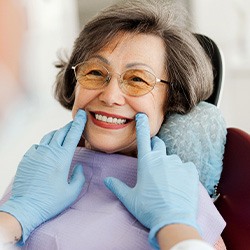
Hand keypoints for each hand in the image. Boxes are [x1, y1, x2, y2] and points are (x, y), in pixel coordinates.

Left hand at [0, 109, 86, 244]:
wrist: (25, 207)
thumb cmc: (51, 202)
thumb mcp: (72, 192)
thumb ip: (79, 177)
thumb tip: (79, 167)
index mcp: (62, 158)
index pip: (73, 135)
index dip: (79, 123)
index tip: (83, 114)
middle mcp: (49, 152)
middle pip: (61, 132)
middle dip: (70, 126)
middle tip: (75, 123)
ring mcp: (36, 153)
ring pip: (49, 136)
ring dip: (58, 133)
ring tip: (63, 134)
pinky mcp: (27, 158)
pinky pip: (38, 145)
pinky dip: (46, 144)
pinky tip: (48, 149)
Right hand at [104, 113, 198, 247]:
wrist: (174, 221)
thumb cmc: (149, 209)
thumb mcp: (130, 199)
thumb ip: (118, 187)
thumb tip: (107, 180)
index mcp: (147, 163)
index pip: (143, 138)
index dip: (141, 125)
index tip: (141, 115)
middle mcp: (162, 159)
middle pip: (158, 144)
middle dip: (155, 147)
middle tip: (153, 158)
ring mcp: (178, 164)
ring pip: (172, 158)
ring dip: (168, 164)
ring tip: (167, 181)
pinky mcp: (190, 171)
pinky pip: (186, 166)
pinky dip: (182, 171)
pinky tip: (180, 182)